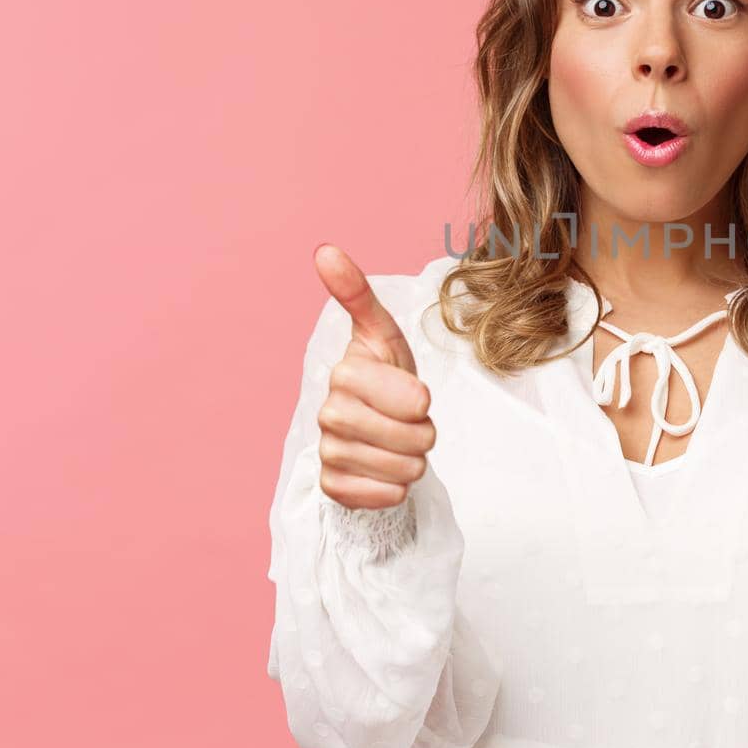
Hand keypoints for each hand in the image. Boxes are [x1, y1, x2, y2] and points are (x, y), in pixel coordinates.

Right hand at [312, 243, 434, 510]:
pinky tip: (386, 471)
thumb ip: (358, 294)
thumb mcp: (383, 332)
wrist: (376, 426)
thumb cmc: (386, 374)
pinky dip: (395, 488)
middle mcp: (328, 414)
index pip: (411, 400)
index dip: (422, 401)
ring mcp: (328, 452)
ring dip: (413, 459)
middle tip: (414, 423)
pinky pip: (382, 497)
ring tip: (402, 444)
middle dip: (423, 433)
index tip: (418, 397)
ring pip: (401, 469)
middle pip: (408, 437)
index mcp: (345, 374)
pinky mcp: (333, 487)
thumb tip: (324, 250)